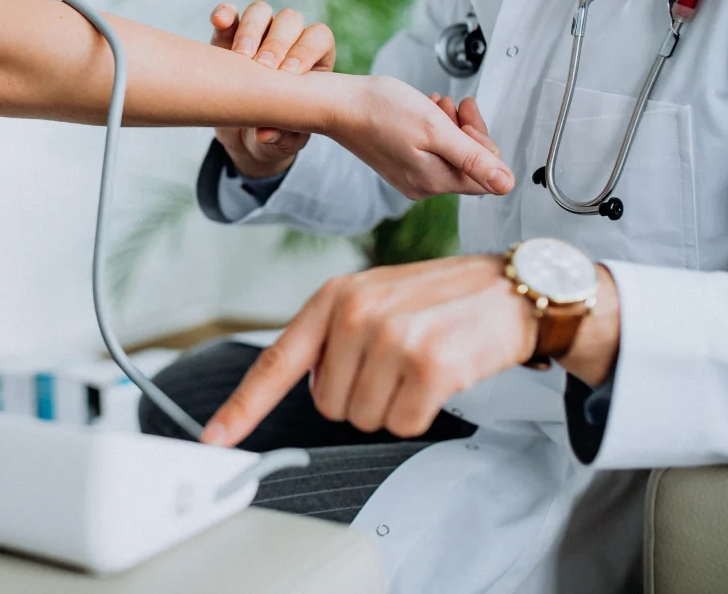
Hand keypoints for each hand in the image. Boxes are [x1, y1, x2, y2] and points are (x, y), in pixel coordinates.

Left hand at [200, 255, 618, 446]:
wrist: (511, 289)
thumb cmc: (438, 299)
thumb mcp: (373, 297)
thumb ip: (330, 337)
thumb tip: (305, 386)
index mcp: (332, 298)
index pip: (276, 361)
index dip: (243, 406)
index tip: (216, 437)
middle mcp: (355, 314)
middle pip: (328, 406)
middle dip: (361, 396)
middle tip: (396, 361)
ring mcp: (391, 338)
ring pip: (364, 419)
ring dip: (394, 404)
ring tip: (419, 363)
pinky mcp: (429, 364)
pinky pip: (404, 423)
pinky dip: (422, 411)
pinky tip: (440, 375)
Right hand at [209, 2, 336, 178]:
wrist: (244, 136)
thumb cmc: (275, 136)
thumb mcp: (283, 143)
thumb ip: (281, 138)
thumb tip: (266, 134)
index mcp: (314, 61)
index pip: (318, 38)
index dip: (307, 50)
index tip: (290, 76)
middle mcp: (288, 41)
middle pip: (289, 20)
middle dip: (277, 42)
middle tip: (263, 67)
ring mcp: (258, 35)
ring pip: (260, 12)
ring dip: (251, 30)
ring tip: (240, 57)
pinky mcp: (227, 38)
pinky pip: (228, 16)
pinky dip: (224, 15)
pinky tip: (219, 22)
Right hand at [330, 76, 513, 197]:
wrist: (339, 106)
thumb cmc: (382, 111)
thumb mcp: (436, 130)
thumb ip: (474, 159)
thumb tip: (507, 185)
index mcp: (434, 181)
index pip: (485, 174)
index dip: (483, 140)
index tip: (466, 112)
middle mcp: (423, 186)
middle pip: (468, 164)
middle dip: (467, 131)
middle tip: (453, 104)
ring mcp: (410, 177)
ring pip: (450, 155)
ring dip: (450, 126)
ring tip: (435, 104)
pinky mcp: (400, 166)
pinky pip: (431, 152)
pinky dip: (433, 130)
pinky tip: (424, 111)